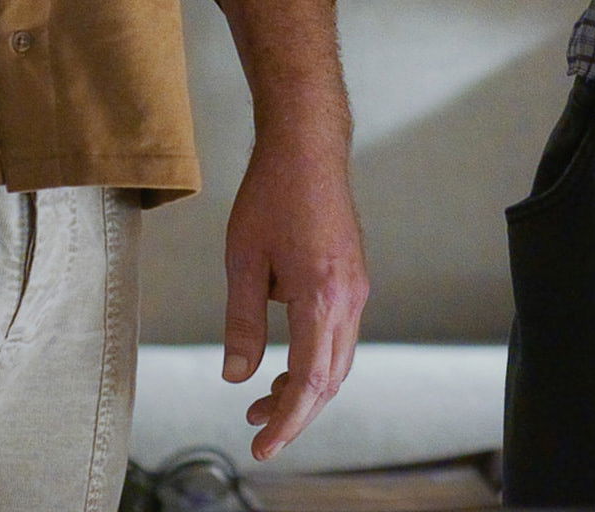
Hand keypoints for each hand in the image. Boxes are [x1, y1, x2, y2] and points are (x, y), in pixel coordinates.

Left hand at [220, 119, 369, 458]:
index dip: (287, 421)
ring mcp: (357, 289)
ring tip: (263, 398)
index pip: (309, 381)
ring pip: (338, 360)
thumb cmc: (274, 194)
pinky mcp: (354, 279)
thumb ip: (242, 324)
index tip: (262, 446)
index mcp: (322, 297)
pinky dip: (316, 360)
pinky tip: (286, 359)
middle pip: (330, 379)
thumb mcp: (242, 262)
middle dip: (294, 411)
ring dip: (305, 387)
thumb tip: (237, 375)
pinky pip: (340, 336)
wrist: (308, 148)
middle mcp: (350, 298)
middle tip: (254, 426)